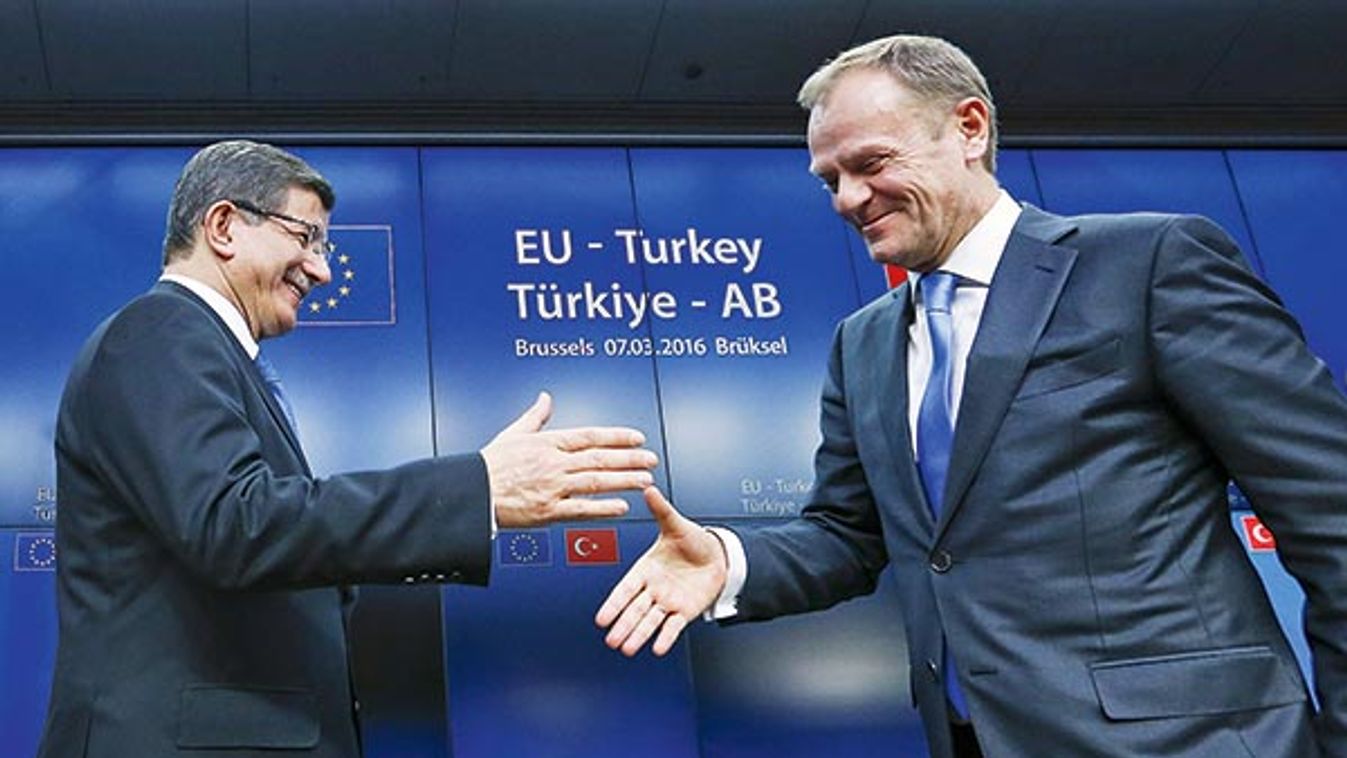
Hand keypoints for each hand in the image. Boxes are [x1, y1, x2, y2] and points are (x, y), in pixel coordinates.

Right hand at [480, 392, 657, 527]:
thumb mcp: (513, 434)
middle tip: (651, 459)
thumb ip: (535, 416)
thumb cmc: (489, 465)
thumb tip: (545, 397)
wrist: (471, 493)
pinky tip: (623, 507)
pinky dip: (603, 508)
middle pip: (599, 458)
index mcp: (547, 443)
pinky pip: (581, 509)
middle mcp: (553, 463)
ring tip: (646, 480)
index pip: (590, 436)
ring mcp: (552, 487)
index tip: (637, 437)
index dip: (617, 436)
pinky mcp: (547, 511)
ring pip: (596, 482)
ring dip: (624, 480)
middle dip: (629, 458)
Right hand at [596, 486, 727, 655]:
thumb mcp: (676, 524)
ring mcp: (668, 602)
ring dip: (638, 635)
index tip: (601, 618)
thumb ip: (661, 510)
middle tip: (611, 640)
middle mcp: (654, 589)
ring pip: (650, 621)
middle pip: (634, 610)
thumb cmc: (694, 541)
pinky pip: (673, 627)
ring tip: (627, 648)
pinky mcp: (684, 611)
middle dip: (623, 625)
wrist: (718, 555)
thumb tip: (649, 490)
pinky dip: (665, 637)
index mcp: (646, 569)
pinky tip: (657, 648)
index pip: (626, 589)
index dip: (614, 603)